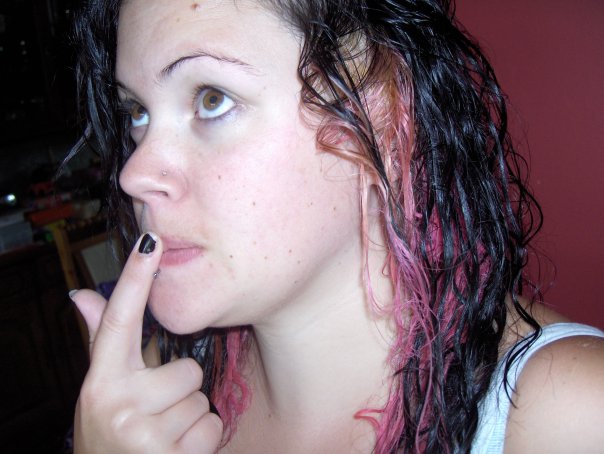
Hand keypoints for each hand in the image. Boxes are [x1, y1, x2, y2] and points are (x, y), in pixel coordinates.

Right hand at [71, 233, 222, 452]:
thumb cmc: (113, 435)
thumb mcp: (102, 392)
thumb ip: (101, 344)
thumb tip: (82, 296)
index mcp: (101, 383)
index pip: (119, 321)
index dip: (136, 280)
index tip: (151, 241)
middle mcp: (117, 405)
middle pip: (187, 370)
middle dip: (181, 391)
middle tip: (159, 412)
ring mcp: (143, 434)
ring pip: (201, 400)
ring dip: (190, 418)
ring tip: (165, 435)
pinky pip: (211, 427)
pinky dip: (201, 441)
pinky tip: (176, 452)